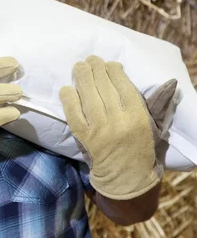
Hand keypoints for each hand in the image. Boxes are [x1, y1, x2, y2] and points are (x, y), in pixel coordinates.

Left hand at [59, 55, 175, 199]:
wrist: (126, 177)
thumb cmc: (141, 147)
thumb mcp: (154, 126)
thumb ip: (158, 104)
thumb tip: (170, 82)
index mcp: (139, 117)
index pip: (124, 87)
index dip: (114, 71)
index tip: (109, 63)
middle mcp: (119, 122)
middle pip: (104, 88)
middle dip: (95, 70)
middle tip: (90, 59)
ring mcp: (100, 130)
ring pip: (88, 98)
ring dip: (82, 78)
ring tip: (78, 66)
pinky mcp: (84, 137)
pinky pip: (73, 114)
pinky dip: (69, 100)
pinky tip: (66, 88)